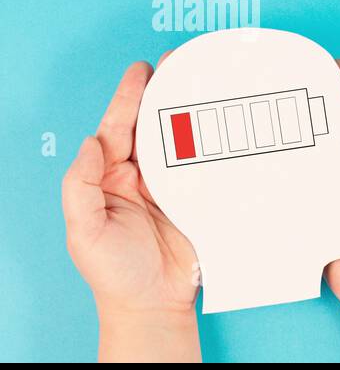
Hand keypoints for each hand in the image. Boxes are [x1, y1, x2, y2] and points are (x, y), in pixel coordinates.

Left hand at [62, 60, 200, 361]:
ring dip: (194, 113)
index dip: (129, 97)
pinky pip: (208, 167)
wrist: (153, 305)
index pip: (118, 128)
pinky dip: (218, 147)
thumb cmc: (112, 273)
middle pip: (153, 126)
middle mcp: (141, 176)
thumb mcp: (83, 229)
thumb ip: (80, 184)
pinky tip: (229, 128)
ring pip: (183, 141)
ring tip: (208, 84)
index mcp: (109, 177)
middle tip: (180, 63)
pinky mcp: (200, 201)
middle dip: (164, 93)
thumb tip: (91, 143)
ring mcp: (172, 187)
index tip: (142, 70)